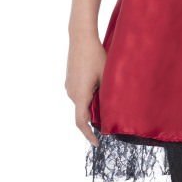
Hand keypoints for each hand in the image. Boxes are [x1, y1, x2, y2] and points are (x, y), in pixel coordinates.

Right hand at [65, 31, 106, 145]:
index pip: (82, 122)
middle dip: (95, 119)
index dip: (89, 135)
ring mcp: (69, 86)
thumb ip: (107, 95)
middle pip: (83, 113)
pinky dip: (88, 98)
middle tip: (111, 120)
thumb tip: (113, 110)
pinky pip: (79, 95)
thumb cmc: (96, 56)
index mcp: (80, 95)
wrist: (81, 38)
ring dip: (92, 107)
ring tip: (107, 101)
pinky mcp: (70, 80)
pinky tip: (100, 89)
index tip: (97, 143)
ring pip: (81, 103)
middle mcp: (71, 93)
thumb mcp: (107, 77)